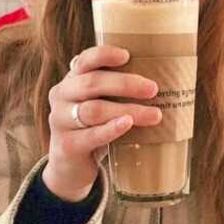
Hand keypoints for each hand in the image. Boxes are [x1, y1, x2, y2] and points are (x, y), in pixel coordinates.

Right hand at [42, 46, 162, 200]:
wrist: (70, 168)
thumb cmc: (93, 130)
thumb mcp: (99, 105)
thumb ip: (115, 92)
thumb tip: (163, 80)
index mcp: (71, 81)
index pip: (84, 61)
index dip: (104, 55)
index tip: (127, 55)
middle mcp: (61, 97)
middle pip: (91, 83)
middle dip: (125, 84)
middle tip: (153, 89)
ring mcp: (60, 121)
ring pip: (94, 110)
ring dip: (127, 109)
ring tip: (154, 115)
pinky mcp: (66, 146)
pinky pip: (91, 134)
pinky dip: (111, 128)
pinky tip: (127, 124)